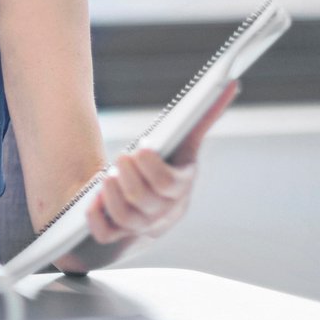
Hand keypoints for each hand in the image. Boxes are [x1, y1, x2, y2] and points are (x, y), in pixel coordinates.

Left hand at [87, 80, 238, 243]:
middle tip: (120, 158)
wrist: (149, 206)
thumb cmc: (167, 166)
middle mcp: (163, 212)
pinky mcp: (118, 236)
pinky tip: (90, 200)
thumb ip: (202, 119)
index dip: (153, 167)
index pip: (170, 184)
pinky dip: (96, 218)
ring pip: (127, 219)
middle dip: (130, 178)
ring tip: (105, 177)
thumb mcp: (183, 146)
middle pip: (146, 200)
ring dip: (113, 196)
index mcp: (181, 189)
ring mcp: (141, 227)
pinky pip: (106, 234)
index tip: (140, 147)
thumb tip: (229, 83)